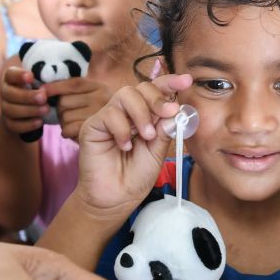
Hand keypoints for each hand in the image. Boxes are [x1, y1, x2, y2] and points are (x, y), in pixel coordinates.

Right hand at [0, 58, 49, 137]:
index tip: (31, 77)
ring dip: (30, 110)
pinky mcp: (9, 123)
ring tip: (46, 109)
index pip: (10, 74)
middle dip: (27, 96)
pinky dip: (28, 124)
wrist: (29, 112)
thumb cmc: (39, 91)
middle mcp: (5, 92)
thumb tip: (61, 73)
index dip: (19, 75)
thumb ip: (46, 79)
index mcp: (12, 79)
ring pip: (11, 110)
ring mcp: (6, 108)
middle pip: (10, 94)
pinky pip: (15, 125)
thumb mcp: (41, 83)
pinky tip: (40, 122)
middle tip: (43, 97)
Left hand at [48, 78, 113, 140]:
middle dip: (60, 110)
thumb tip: (43, 89)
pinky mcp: (94, 130)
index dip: (55, 87)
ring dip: (63, 123)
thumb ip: (73, 91)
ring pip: (64, 116)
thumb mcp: (92, 97)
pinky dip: (66, 132)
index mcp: (100, 87)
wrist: (120, 134)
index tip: (43, 91)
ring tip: (72, 125)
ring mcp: (98, 114)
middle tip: (68, 116)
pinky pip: (68, 128)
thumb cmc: (98, 115)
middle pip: (64, 101)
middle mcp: (101, 98)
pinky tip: (72, 133)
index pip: (73, 84)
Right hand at [73, 74, 192, 217]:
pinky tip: (125, 146)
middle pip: (141, 87)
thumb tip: (175, 110)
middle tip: (167, 113)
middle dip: (158, 98)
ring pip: (125, 95)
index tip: (186, 81)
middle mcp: (127, 112)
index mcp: (146, 115)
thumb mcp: (157, 152)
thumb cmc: (136, 176)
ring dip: (141, 113)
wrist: (116, 199)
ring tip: (145, 136)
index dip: (171, 82)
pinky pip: (109, 114)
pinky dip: (122, 129)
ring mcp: (109, 117)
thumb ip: (164, 130)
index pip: (157, 91)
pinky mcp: (93, 126)